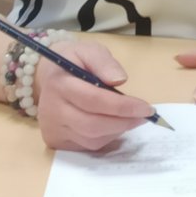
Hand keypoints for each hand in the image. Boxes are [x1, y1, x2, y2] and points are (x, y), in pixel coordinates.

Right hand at [34, 40, 155, 151]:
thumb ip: (104, 63)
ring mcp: (52, 129)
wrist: (48, 76)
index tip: (147, 108)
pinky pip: (87, 146)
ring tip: (130, 118)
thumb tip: (120, 80)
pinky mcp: (56, 141)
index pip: (94, 100)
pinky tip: (113, 124)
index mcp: (59, 84)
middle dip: (124, 122)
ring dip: (117, 131)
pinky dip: (106, 137)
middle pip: (92, 125)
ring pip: (91, 139)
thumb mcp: (89, 50)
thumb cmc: (74, 62)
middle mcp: (52, 111)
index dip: (123, 106)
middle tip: (144, 116)